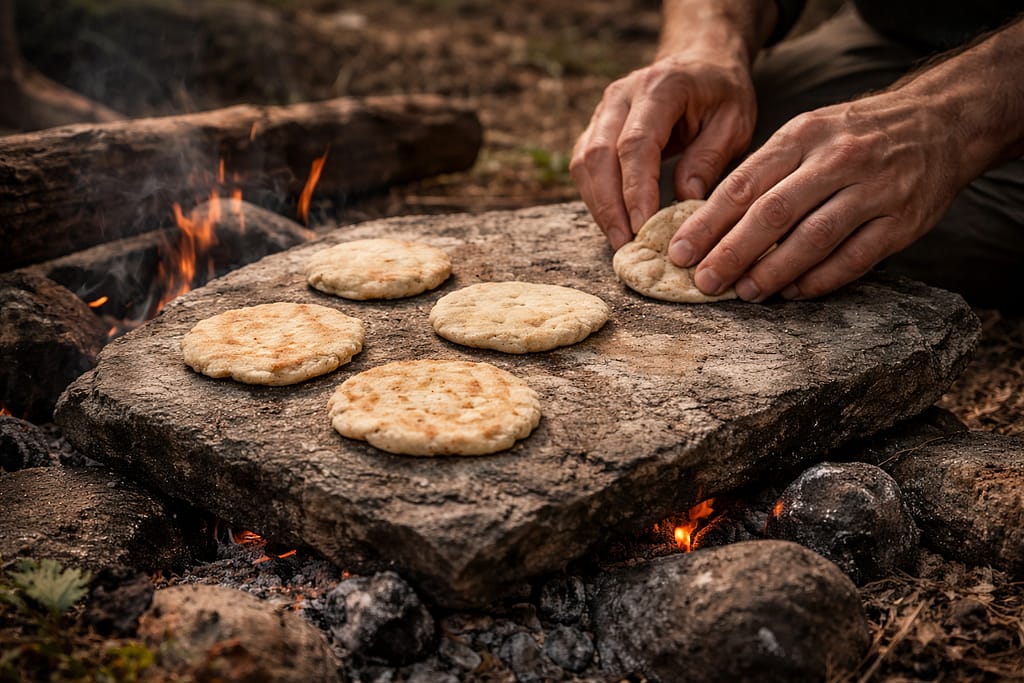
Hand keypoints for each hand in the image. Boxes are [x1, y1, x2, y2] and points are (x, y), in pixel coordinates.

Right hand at [570, 49, 756, 249]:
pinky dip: (594, 196)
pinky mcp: (596, 127)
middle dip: (610, 205)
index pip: (636, 144)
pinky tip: (612, 221)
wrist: (700, 62)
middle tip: (625, 243)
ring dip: (598, 205)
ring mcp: (603, 110)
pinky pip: (584, 165)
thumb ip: (709, 158)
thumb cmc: (721, 94)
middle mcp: (622, 95)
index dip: (636, 189)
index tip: (644, 227)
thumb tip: (684, 199)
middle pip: (599, 155)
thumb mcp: (734, 122)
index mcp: (660, 88)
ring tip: (618, 240)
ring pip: (584, 162)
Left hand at [668, 90, 965, 300]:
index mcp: (803, 135)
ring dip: (773, 271)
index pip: (744, 184)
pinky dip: (819, 280)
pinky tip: (792, 292)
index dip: (707, 223)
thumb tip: (710, 224)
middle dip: (731, 252)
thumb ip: (765, 172)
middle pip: (773, 213)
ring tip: (744, 293)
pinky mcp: (902, 221)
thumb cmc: (854, 135)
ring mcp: (873, 190)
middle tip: (704, 282)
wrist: (941, 123)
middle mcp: (837, 159)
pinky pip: (853, 258)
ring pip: (813, 238)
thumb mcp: (807, 132)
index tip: (679, 253)